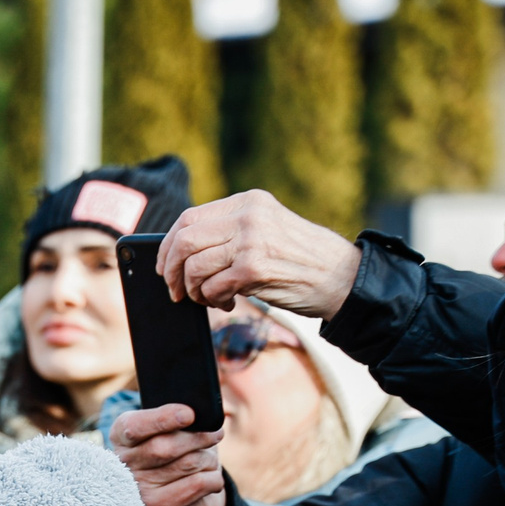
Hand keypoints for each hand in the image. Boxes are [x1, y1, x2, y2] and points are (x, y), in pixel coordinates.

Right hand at [110, 404, 227, 505]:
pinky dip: (214, 478)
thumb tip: (198, 417)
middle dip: (198, 437)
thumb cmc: (178, 449)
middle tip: (216, 433)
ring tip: (207, 460)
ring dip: (208, 458)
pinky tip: (209, 479)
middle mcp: (124, 464)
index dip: (162, 419)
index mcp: (121, 436)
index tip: (189, 414)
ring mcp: (139, 488)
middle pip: (165, 447)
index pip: (133, 427)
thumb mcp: (173, 426)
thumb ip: (179, 417)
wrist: (183, 493)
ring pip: (187, 463)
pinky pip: (199, 484)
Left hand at [156, 192, 360, 315]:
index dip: (168, 245)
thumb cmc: (301, 259)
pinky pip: (212, 287)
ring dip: (193, 290)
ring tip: (208, 299)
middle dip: (171, 271)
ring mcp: (251, 241)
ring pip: (194, 266)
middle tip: (174, 290)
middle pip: (185, 240)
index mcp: (248, 202)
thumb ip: (231, 232)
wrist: (342, 276)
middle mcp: (248, 216)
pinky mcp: (254, 269)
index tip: (163, 266)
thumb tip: (183, 252)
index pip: (189, 218)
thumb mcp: (267, 230)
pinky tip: (227, 303)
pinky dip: (212, 300)